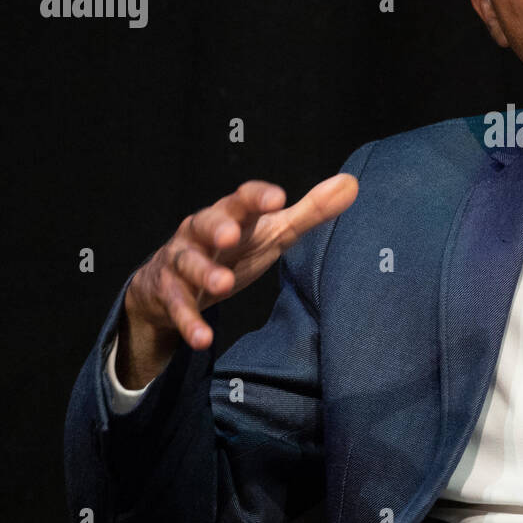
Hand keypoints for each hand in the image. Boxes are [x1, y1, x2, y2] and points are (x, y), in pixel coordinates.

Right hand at [124, 174, 358, 353]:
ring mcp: (182, 262)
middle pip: (206, 223)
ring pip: (189, 263)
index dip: (258, 197)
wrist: (170, 281)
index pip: (243, 199)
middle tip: (231, 235)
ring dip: (205, 273)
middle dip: (218, 227)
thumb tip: (351, 184)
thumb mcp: (273, 231)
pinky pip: (179, 307)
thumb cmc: (234, 250)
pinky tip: (203, 339)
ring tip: (222, 286)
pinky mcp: (170, 294)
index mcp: (232, 214)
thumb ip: (310, 211)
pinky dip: (190, 322)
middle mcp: (202, 232)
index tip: (278, 199)